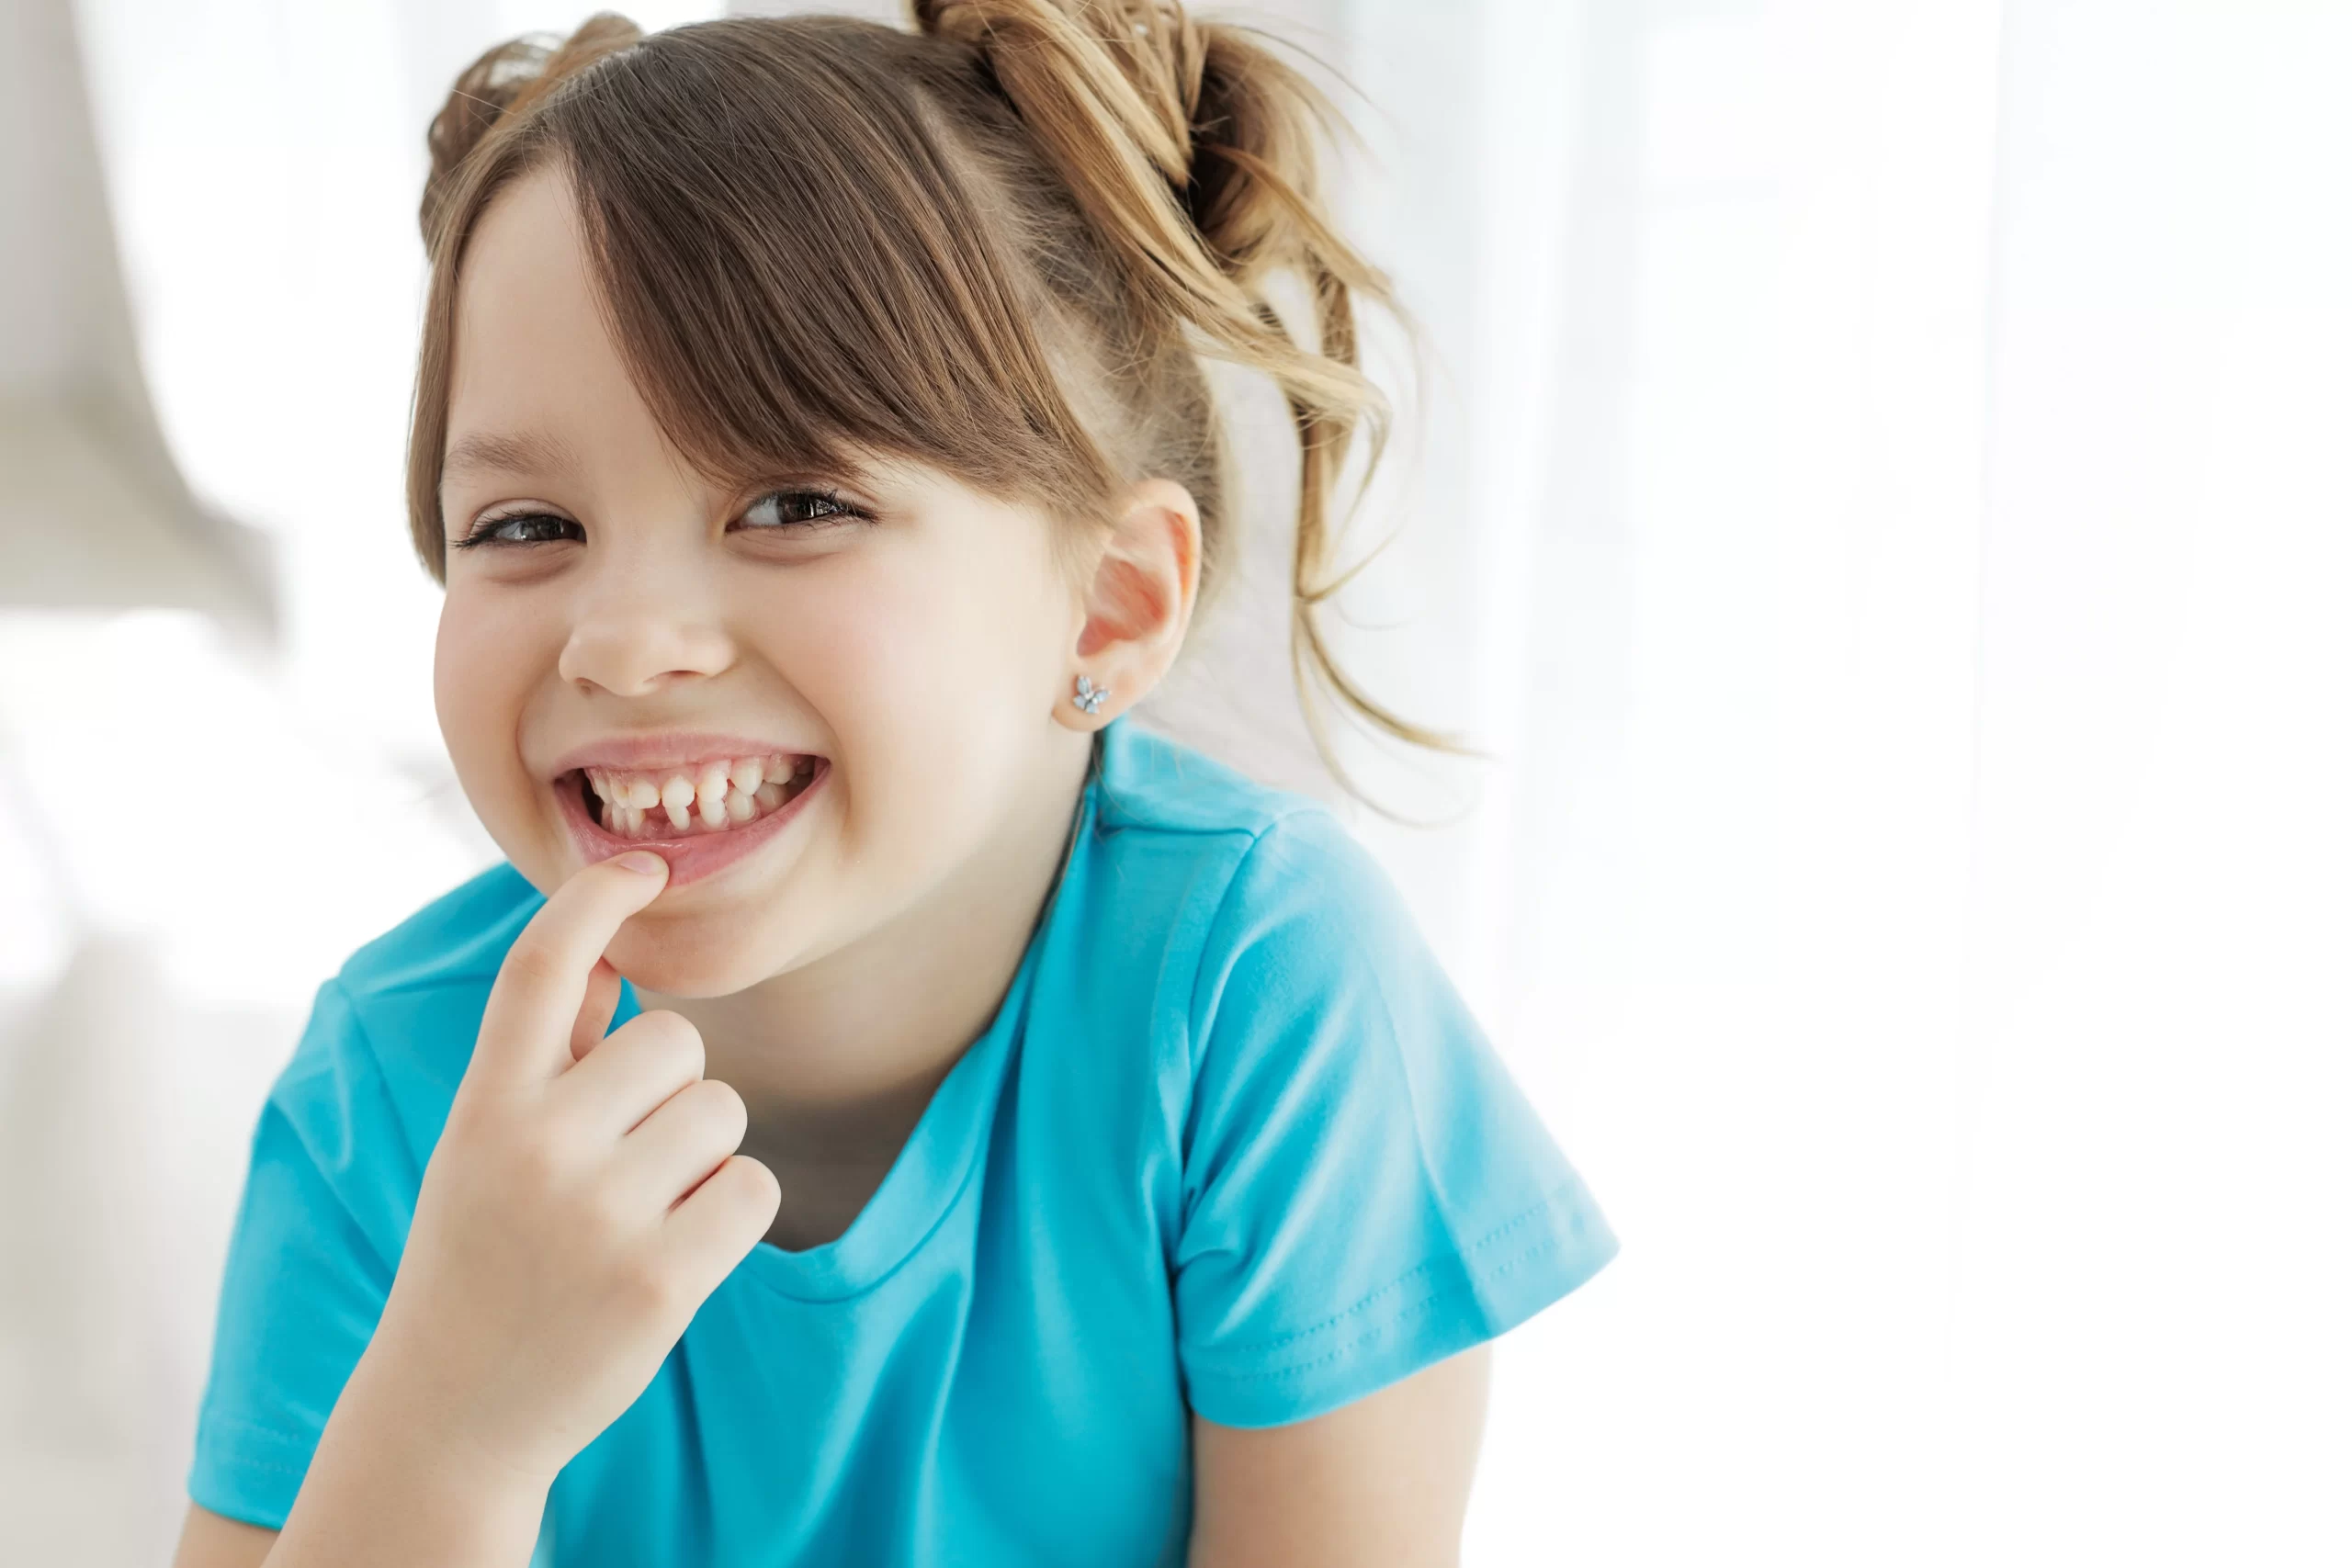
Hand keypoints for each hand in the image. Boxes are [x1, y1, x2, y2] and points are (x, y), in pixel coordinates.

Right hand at [362, 850, 780, 1489]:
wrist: (453, 1411)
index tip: (643, 866)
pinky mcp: (660, 1280)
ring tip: (639, 1214)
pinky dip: (733, 1214)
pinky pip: (753, 1188)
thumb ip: (545, 1050)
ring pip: (723, 1112)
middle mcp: (534, 1147)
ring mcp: (597, 1216)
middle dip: (674, 1088)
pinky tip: (675, 1253)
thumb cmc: (482, 1253)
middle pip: (678, 1041)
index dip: (597, 900)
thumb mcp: (482, 1144)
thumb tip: (606, 950)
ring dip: (704, 1154)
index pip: (540, 967)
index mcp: (484, 1103)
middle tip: (623, 1160)